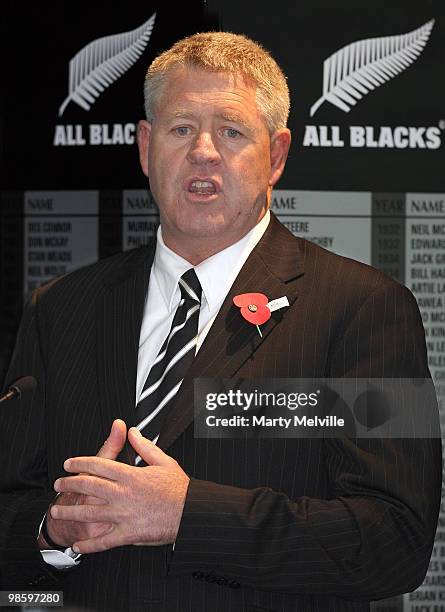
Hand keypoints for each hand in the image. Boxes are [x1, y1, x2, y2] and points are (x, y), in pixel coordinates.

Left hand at [50, 428, 189, 553]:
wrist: (191, 513)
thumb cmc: (179, 489)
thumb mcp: (163, 461)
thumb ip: (144, 446)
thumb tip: (133, 432)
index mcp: (130, 475)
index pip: (99, 465)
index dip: (80, 463)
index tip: (68, 463)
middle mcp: (122, 494)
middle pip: (89, 485)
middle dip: (70, 483)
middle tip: (58, 483)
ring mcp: (123, 515)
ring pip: (90, 512)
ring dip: (71, 511)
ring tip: (57, 510)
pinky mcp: (128, 534)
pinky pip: (103, 541)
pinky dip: (89, 544)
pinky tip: (79, 545)